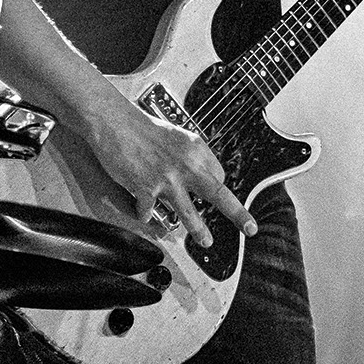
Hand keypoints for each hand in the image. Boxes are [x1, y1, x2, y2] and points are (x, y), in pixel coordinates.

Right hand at [81, 102, 255, 247]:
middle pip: (218, 193)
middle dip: (237, 213)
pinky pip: (150, 211)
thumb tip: (196, 176)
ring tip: (206, 241)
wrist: (114, 122)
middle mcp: (186, 164)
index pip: (218, 175)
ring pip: (189, 212)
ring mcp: (167, 178)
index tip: (214, 194)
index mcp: (195, 148)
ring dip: (199, 229)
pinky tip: (143, 212)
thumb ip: (188, 157)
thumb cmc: (141, 127)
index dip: (215, 186)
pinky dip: (146, 214)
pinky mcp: (146, 188)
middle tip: (249, 228)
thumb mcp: (176, 136)